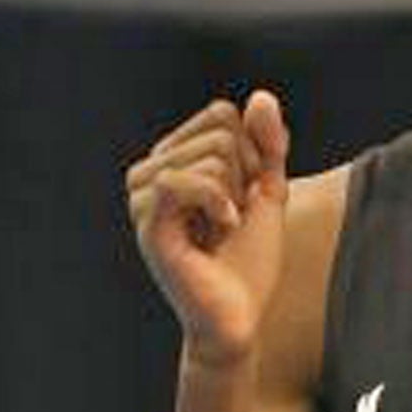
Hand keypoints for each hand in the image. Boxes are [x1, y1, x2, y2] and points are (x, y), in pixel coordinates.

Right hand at [125, 92, 291, 367]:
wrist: (239, 315)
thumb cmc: (249, 259)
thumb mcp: (268, 191)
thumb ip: (269, 143)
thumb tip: (260, 96)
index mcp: (172, 158)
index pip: (222, 114)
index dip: (252, 155)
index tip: (244, 197)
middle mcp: (149, 171)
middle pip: (220, 133)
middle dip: (245, 178)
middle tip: (231, 219)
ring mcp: (142, 196)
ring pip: (212, 156)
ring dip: (234, 196)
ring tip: (221, 229)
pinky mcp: (145, 221)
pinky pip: (181, 180)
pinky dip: (218, 204)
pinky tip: (219, 231)